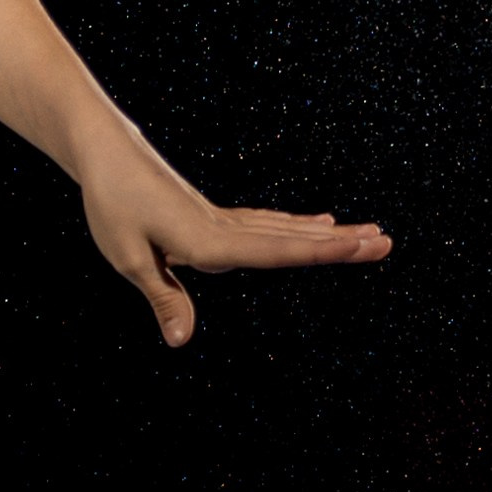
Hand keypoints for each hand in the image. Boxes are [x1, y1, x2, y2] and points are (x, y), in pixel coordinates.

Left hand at [79, 127, 389, 345]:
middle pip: (292, 238)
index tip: (363, 244)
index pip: (275, 250)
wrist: (103, 149)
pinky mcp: (214, 214)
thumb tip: (182, 342)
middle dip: (341, 243)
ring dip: (327, 234)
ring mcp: (222, 218)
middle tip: (388, 241)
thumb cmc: (110, 202)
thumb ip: (162, 297)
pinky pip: (267, 223)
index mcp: (207, 240)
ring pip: (285, 229)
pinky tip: (318, 223)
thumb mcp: (126, 255)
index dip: (321, 251)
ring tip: (370, 232)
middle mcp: (223, 228)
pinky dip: (297, 226)